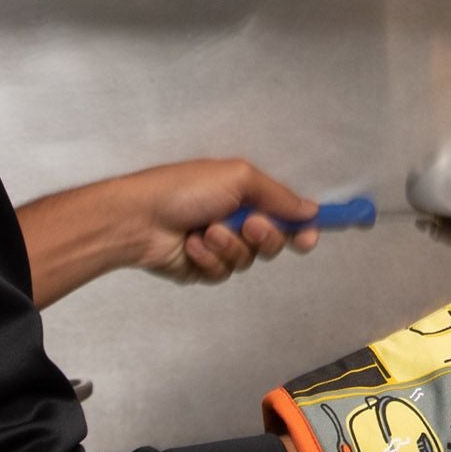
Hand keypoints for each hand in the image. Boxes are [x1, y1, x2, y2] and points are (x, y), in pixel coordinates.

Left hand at [122, 159, 320, 284]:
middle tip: (249, 226)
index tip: (309, 236)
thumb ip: (278, 196)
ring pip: (248, 260)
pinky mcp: (203, 268)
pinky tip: (190, 245)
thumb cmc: (184, 189)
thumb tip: (311, 210)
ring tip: (206, 231)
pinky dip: (208, 259)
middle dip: (264, 235)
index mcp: (246, 194)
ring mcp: (220, 245)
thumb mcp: (238, 178)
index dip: (301, 227)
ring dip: (229, 246)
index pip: (285, 213)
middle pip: (274, 241)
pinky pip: (223, 273)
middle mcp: (236, 219)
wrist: (139, 218)